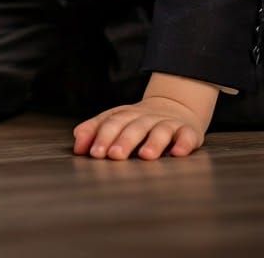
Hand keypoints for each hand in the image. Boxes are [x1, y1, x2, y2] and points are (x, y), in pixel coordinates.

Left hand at [73, 97, 207, 159]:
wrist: (175, 108)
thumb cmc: (138, 121)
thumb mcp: (115, 121)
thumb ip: (94, 131)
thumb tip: (76, 145)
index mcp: (125, 114)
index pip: (111, 122)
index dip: (102, 136)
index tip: (94, 152)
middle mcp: (145, 117)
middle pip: (133, 127)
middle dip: (123, 140)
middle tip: (114, 155)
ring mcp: (167, 123)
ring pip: (159, 131)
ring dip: (153, 143)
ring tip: (146, 156)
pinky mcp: (188, 131)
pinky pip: (186, 136)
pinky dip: (183, 144)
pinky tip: (177, 153)